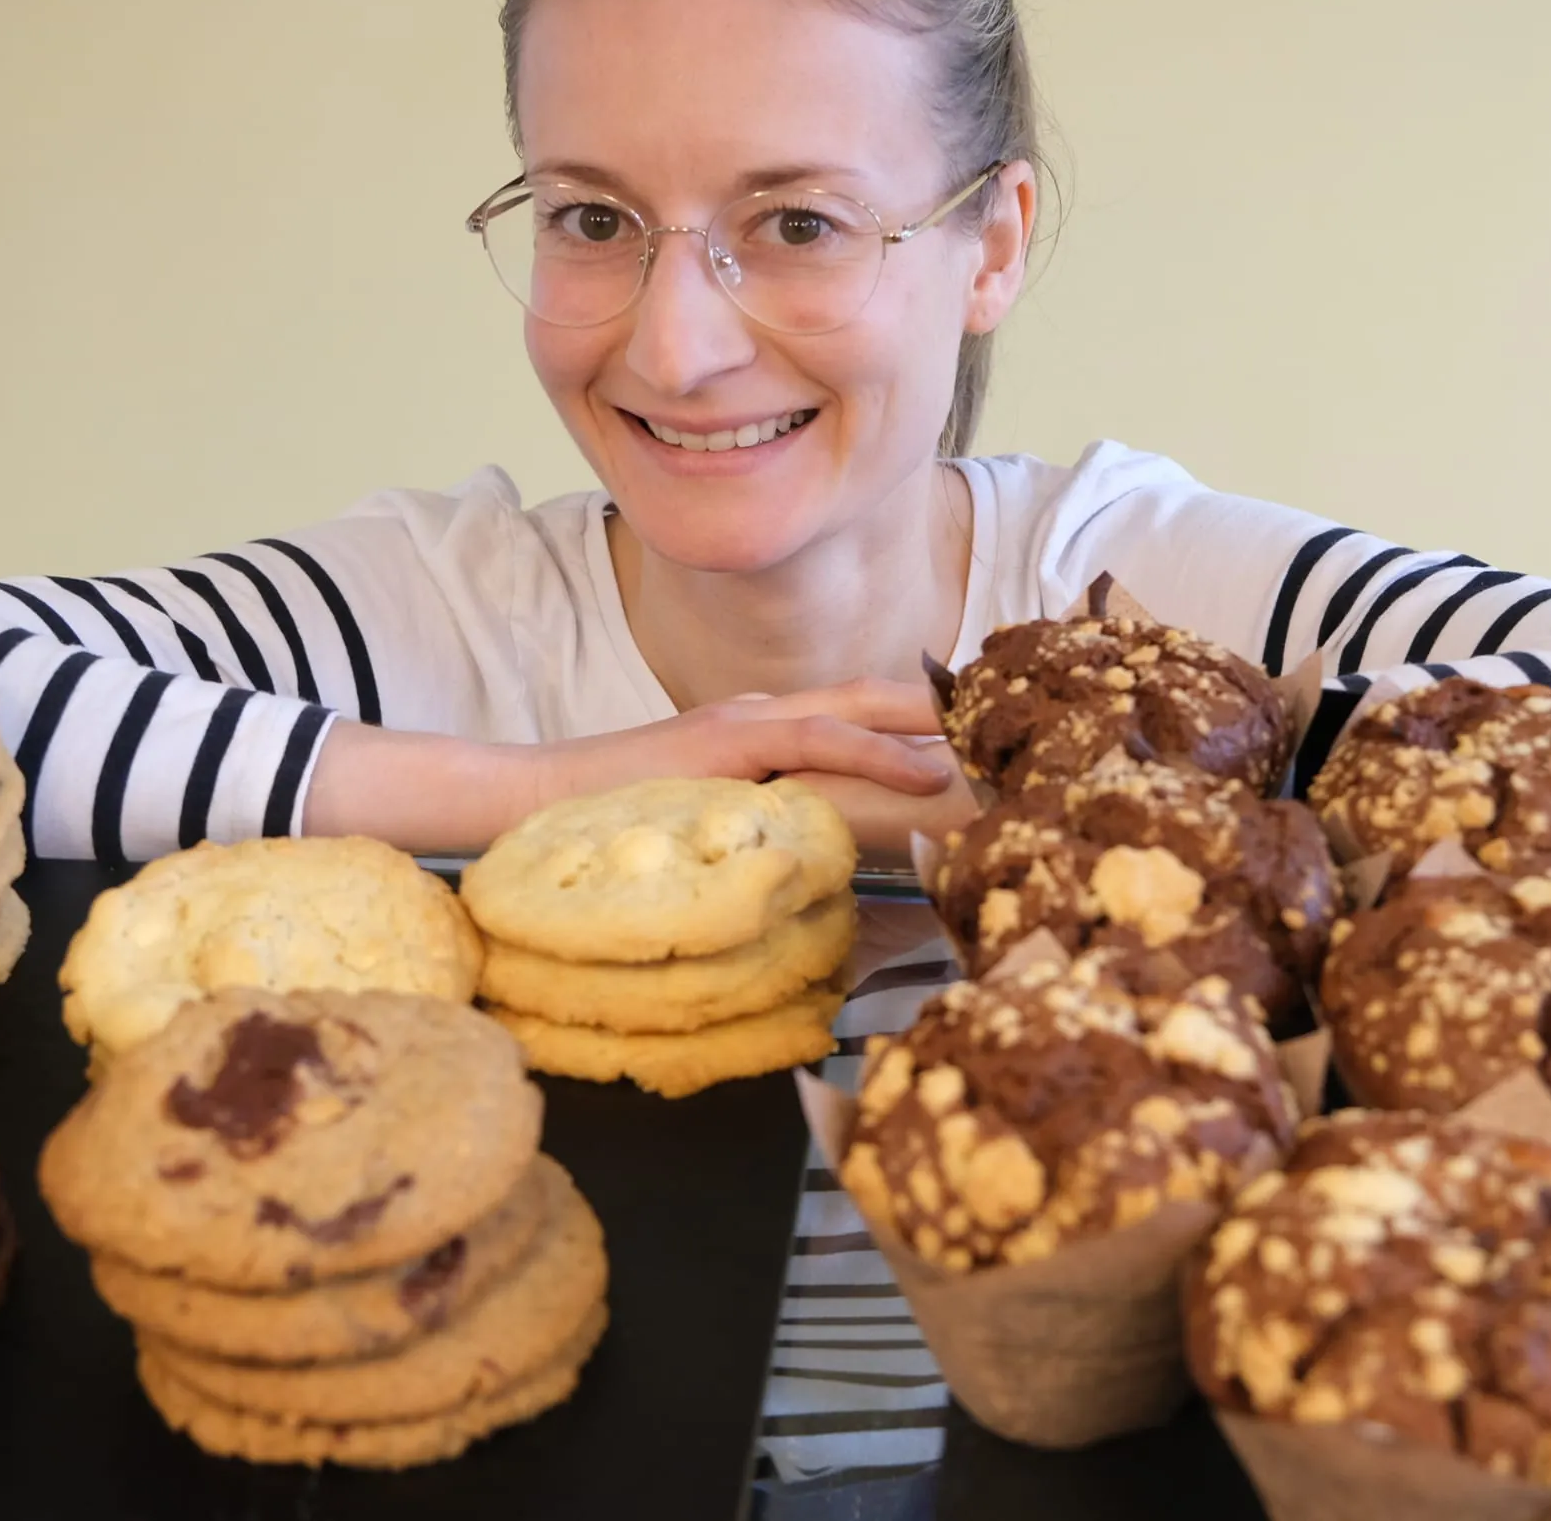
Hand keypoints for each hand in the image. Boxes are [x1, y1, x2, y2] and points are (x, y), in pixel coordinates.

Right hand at [306, 678, 964, 853]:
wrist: (532, 800)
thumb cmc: (615, 821)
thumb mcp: (709, 818)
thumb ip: (764, 819)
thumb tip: (821, 853)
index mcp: (763, 728)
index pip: (858, 713)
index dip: (924, 716)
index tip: (988, 729)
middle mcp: (763, 711)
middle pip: (876, 698)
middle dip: (947, 707)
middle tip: (1018, 717)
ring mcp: (747, 720)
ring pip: (863, 709)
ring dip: (934, 723)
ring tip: (998, 736)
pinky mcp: (731, 740)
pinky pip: (823, 740)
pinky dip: (882, 750)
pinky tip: (929, 769)